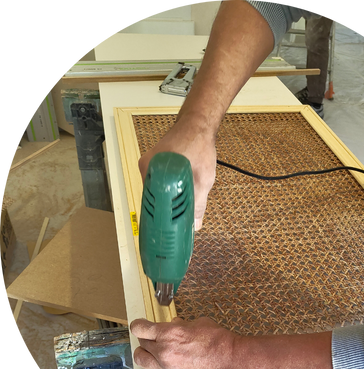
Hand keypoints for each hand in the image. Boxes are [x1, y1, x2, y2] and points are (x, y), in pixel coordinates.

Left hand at [122, 317, 236, 368]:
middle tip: (154, 340)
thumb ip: (183, 324)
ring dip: (143, 355)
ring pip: (141, 360)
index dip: (138, 326)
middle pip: (142, 344)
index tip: (139, 326)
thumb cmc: (218, 340)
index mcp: (169, 333)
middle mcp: (163, 350)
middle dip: (147, 340)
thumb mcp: (200, 323)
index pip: (140, 328)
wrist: (229, 361)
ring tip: (148, 354)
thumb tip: (175, 324)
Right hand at [138, 115, 216, 230]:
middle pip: (153, 201)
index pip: (150, 205)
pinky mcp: (156, 165)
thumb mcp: (203, 179)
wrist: (197, 124)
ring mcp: (150, 166)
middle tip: (177, 226)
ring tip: (181, 211)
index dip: (159, 221)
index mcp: (151, 171)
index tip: (165, 234)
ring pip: (157, 193)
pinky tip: (181, 196)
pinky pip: (160, 184)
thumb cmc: (198, 145)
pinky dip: (171, 192)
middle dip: (166, 213)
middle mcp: (147, 169)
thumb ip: (198, 204)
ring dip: (169, 202)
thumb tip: (195, 226)